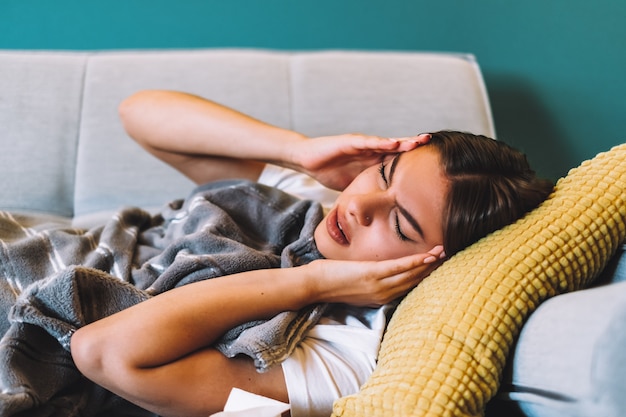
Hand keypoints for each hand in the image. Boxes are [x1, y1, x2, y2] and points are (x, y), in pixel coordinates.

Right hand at [288, 133, 430, 190]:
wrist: (307, 160)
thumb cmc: (330, 171)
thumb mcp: (355, 186)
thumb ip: (367, 194)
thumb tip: (377, 214)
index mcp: (373, 161)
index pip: (397, 161)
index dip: (414, 162)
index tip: (433, 164)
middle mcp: (370, 151)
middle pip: (398, 148)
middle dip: (415, 148)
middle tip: (435, 147)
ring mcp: (361, 145)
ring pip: (387, 143)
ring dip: (404, 142)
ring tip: (421, 142)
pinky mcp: (350, 142)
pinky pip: (368, 142)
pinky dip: (382, 142)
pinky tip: (395, 143)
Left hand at [304, 245, 444, 306]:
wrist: (312, 286)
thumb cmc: (330, 283)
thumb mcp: (355, 285)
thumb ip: (370, 281)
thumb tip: (377, 271)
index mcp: (379, 298)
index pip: (407, 288)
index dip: (424, 277)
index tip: (438, 268)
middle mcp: (382, 295)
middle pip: (413, 282)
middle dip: (432, 270)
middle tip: (449, 258)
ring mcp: (377, 286)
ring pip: (409, 274)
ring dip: (428, 264)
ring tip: (443, 254)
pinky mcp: (371, 275)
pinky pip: (398, 268)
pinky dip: (414, 262)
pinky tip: (427, 256)